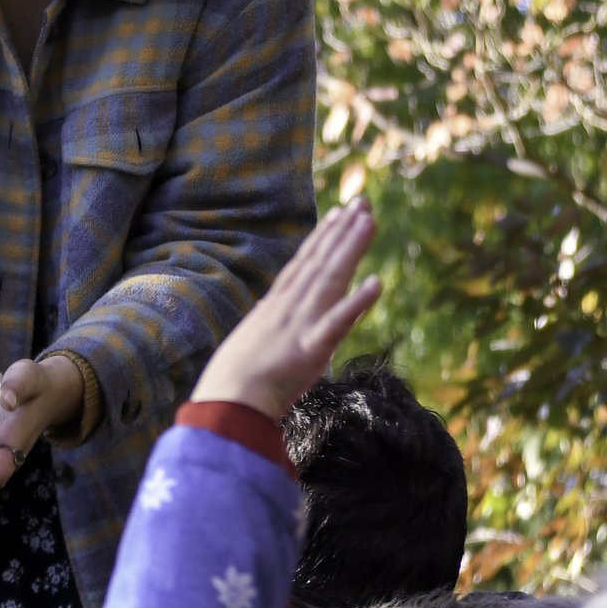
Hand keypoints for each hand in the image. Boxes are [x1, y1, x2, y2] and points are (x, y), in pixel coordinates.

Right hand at [189, 197, 382, 421]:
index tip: (339, 213)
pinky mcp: (312, 348)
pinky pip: (338, 322)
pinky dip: (358, 301)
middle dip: (342, 231)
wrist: (228, 405)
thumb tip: (275, 316)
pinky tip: (378, 282)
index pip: (303, 264)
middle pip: (320, 262)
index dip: (322, 237)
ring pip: (330, 280)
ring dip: (351, 249)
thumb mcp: (252, 344)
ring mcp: (300, 325)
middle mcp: (288, 308)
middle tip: (363, 202)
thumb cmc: (234, 382)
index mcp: (274, 307)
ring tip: (369, 221)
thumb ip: (269, 327)